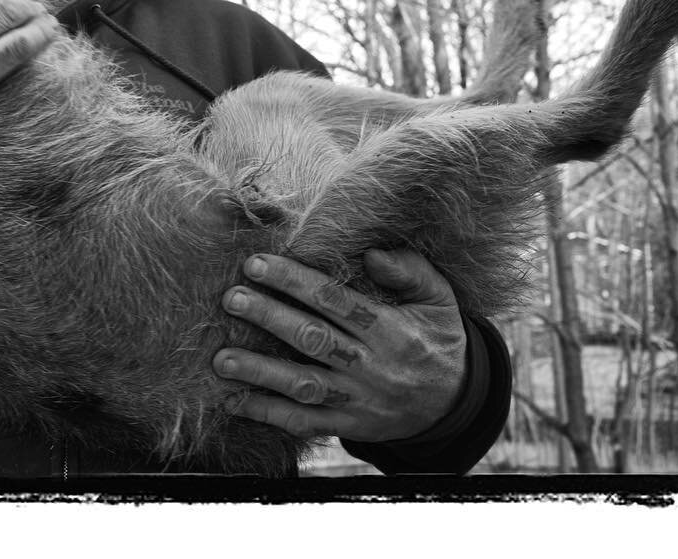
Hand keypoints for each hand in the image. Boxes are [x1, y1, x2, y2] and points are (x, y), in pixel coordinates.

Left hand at [212, 250, 465, 443]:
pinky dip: (267, 413)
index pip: (335, 301)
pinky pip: (304, 422)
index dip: (294, 282)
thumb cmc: (438, 337)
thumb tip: (371, 253)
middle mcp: (374, 366)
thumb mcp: (439, 298)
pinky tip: (232, 401)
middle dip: (269, 318)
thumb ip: (409, 271)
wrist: (456, 403)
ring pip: (303, 385)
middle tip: (230, 299)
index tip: (256, 264)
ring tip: (220, 359)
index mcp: (392, 330)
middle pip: (314, 339)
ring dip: (260, 373)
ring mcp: (359, 400)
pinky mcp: (349, 425)